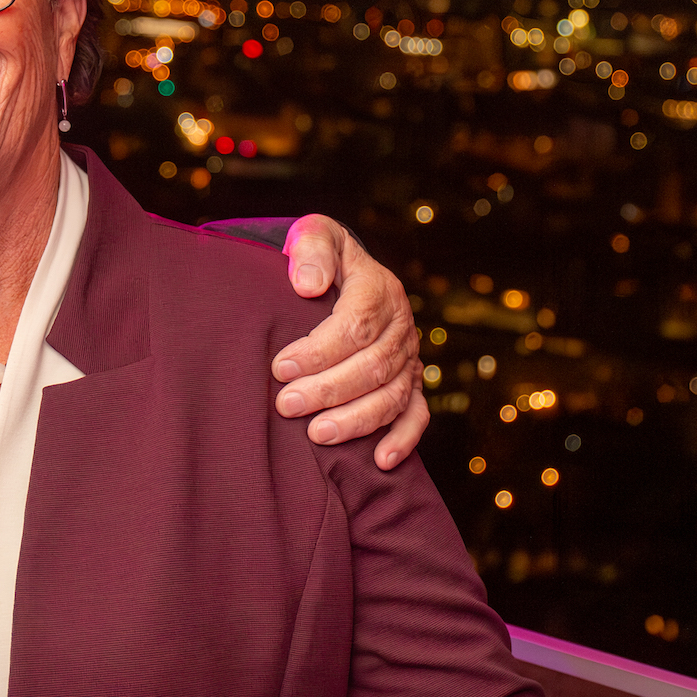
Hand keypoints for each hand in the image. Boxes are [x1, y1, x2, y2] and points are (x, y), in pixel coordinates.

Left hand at [271, 215, 426, 468]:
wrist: (346, 271)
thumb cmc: (321, 257)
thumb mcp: (314, 235)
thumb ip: (311, 250)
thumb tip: (309, 285)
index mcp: (378, 288)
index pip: (355, 325)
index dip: (319, 350)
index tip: (280, 366)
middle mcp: (401, 325)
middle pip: (371, 366)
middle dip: (328, 390)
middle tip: (286, 404)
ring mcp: (409, 356)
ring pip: (391, 395)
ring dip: (356, 419)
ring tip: (316, 435)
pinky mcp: (411, 381)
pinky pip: (416, 414)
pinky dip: (403, 439)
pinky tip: (380, 461)